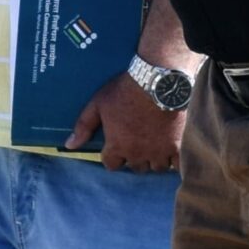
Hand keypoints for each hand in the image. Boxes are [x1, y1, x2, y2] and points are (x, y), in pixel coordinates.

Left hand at [65, 70, 188, 172]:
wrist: (160, 81)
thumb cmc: (126, 90)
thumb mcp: (98, 103)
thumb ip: (83, 126)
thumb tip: (70, 145)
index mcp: (117, 146)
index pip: (112, 165)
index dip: (114, 157)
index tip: (118, 148)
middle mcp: (138, 153)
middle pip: (136, 167)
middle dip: (136, 158)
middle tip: (140, 145)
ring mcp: (159, 151)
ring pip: (157, 167)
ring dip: (155, 160)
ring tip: (158, 148)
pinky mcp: (178, 145)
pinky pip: (178, 164)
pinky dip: (176, 161)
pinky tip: (175, 153)